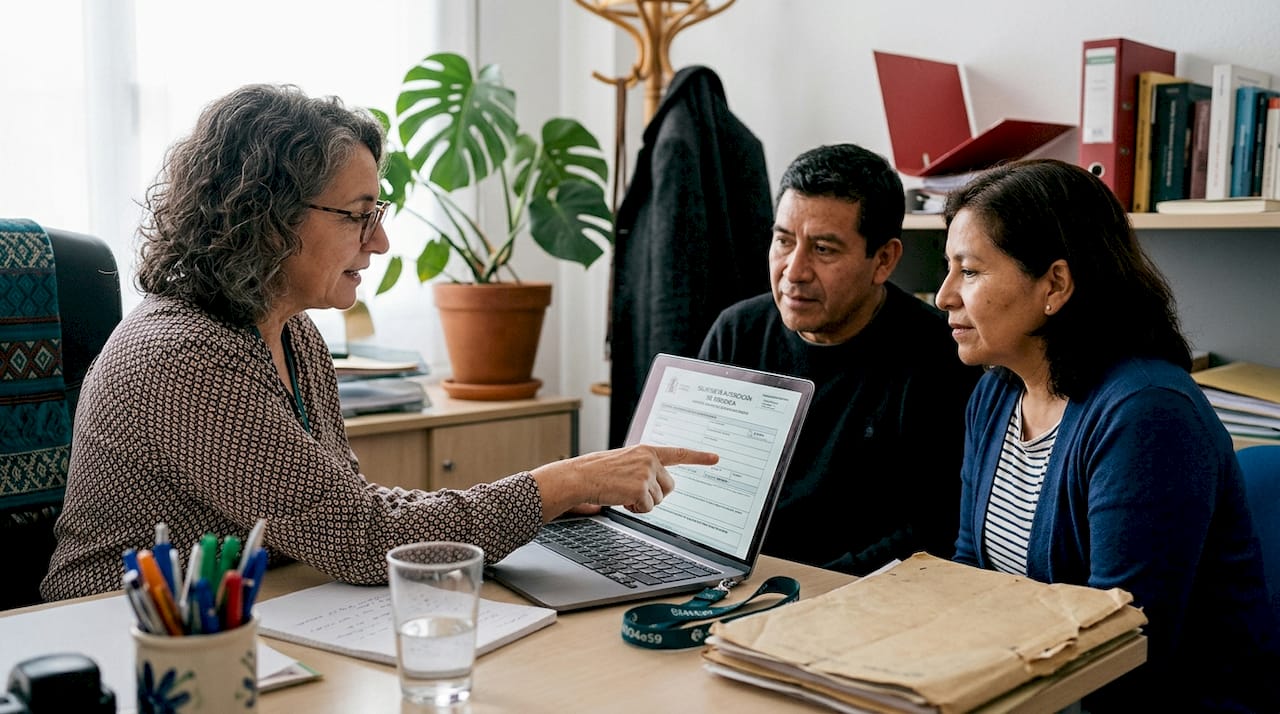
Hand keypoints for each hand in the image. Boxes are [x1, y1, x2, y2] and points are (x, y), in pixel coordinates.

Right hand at [530, 444, 718, 520]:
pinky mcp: (640, 489)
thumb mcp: (625, 461)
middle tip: (633, 490)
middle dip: (655, 493)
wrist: (580, 477)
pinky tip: (621, 499)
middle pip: (669, 487)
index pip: (678, 453)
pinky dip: (635, 509)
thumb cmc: (599, 472)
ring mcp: (645, 473)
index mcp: (647, 450)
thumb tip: (661, 484)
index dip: (699, 456)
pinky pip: (648, 508)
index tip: (715, 458)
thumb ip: (645, 466)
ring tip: (623, 492)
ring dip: (643, 502)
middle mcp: (649, 459)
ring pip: (659, 499)